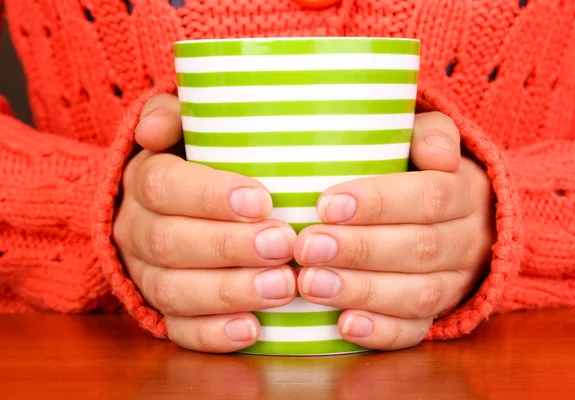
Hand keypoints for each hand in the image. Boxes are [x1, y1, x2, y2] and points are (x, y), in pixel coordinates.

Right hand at [113, 94, 297, 352]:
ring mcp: (146, 275)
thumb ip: (171, 116)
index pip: (164, 187)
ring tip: (282, 288)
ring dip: (230, 292)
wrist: (167, 209)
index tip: (262, 200)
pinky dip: (214, 334)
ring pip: (175, 291)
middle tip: (283, 245)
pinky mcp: (162, 310)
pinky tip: (253, 330)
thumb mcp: (183, 128)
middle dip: (229, 246)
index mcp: (143, 182)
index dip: (209, 196)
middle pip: (171, 243)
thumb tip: (155, 129)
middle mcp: (136, 231)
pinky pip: (179, 330)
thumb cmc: (194, 163)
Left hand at [294, 112, 494, 350]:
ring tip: (311, 285)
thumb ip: (432, 133)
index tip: (327, 205)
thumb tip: (437, 154)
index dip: (378, 203)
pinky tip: (343, 325)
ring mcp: (456, 281)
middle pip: (419, 249)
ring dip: (362, 291)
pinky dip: (381, 332)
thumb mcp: (433, 139)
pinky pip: (417, 330)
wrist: (466, 216)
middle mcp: (467, 240)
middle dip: (359, 251)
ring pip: (417, 295)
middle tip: (307, 248)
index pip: (429, 197)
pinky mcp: (440, 311)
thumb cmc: (425, 170)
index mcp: (466, 192)